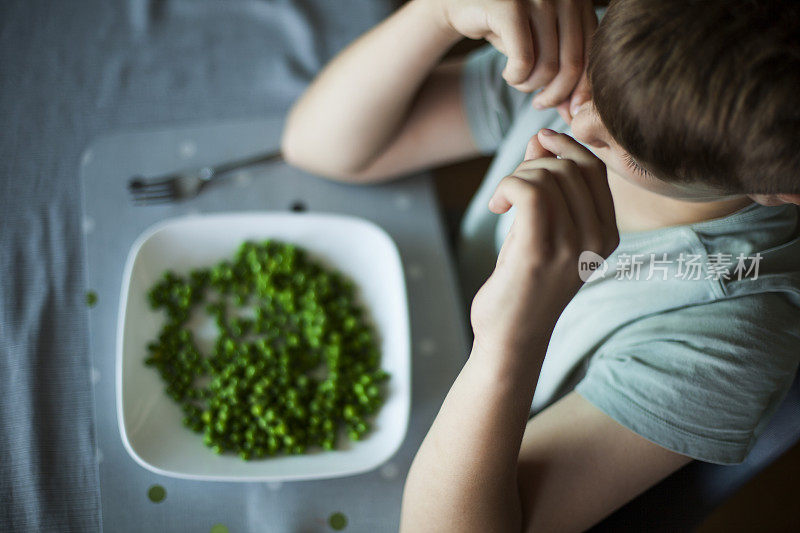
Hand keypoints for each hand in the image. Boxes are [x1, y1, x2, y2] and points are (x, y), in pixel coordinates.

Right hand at [426, 0, 596, 114]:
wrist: (463, 4)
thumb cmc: (509, 29)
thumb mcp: (541, 48)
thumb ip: (563, 73)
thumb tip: (575, 113)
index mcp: (579, 1)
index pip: (592, 56)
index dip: (581, 90)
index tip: (566, 110)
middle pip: (572, 64)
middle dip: (555, 96)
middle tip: (539, 104)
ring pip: (547, 66)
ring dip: (529, 86)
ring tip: (519, 81)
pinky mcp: (511, 8)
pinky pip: (523, 60)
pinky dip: (516, 77)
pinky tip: (508, 75)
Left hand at [470, 129, 617, 361]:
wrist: (512, 337)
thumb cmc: (524, 282)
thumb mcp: (540, 226)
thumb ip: (545, 183)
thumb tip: (541, 138)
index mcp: (607, 233)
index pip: (593, 167)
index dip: (562, 147)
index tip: (535, 149)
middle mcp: (597, 239)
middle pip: (567, 167)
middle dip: (530, 166)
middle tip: (508, 192)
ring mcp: (572, 247)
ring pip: (546, 176)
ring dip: (514, 179)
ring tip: (501, 203)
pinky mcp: (540, 253)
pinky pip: (529, 192)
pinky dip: (506, 187)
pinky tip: (496, 208)